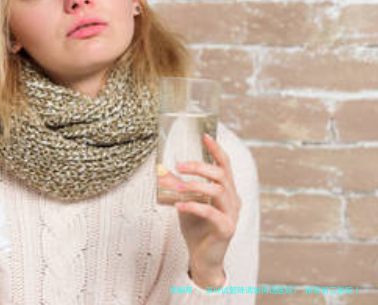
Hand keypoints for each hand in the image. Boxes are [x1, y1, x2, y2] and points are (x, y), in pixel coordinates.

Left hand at [157, 134, 240, 287]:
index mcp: (226, 190)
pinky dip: (194, 206)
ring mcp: (232, 214)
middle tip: (179, 166)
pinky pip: (212, 212)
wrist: (203, 258)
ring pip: (218, 190)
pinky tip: (179, 206)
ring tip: (176, 188)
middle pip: (221, 174)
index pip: (225, 165)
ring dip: (195, 185)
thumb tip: (161, 170)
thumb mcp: (185, 202)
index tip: (205, 136)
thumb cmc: (197, 228)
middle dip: (199, 167)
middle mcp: (232, 199)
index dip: (216, 150)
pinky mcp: (226, 229)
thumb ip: (178, 187)